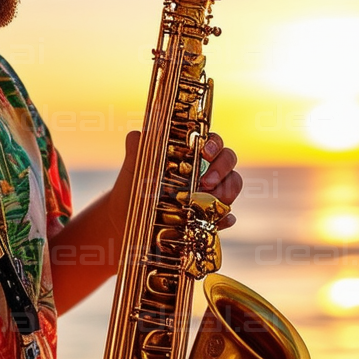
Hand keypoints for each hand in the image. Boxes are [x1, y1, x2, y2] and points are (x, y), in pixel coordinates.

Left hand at [109, 130, 242, 234]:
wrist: (126, 223)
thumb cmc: (131, 191)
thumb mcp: (132, 171)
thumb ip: (136, 152)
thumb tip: (136, 135)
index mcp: (189, 153)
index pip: (211, 140)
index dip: (214, 144)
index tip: (205, 152)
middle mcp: (204, 169)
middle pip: (228, 159)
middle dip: (222, 168)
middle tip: (206, 182)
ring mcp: (210, 192)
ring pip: (232, 184)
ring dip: (228, 191)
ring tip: (211, 202)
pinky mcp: (210, 217)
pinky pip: (226, 216)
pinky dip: (226, 218)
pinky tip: (220, 222)